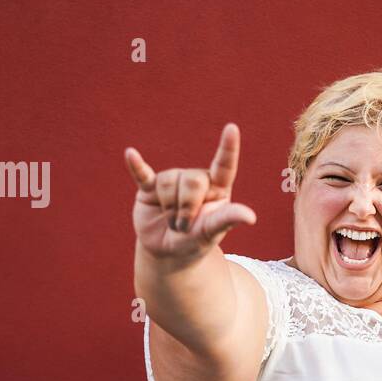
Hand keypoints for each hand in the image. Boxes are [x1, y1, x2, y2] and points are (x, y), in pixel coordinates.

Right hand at [126, 123, 256, 260]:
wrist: (169, 252)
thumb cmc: (197, 240)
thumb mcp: (213, 232)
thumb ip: (228, 219)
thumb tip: (251, 217)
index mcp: (218, 187)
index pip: (225, 165)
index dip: (228, 148)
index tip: (232, 129)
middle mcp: (196, 179)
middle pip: (192, 181)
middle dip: (187, 210)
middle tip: (185, 227)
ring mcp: (172, 181)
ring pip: (169, 183)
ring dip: (170, 210)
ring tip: (173, 222)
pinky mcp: (149, 188)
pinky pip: (142, 174)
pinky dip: (136, 166)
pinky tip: (130, 154)